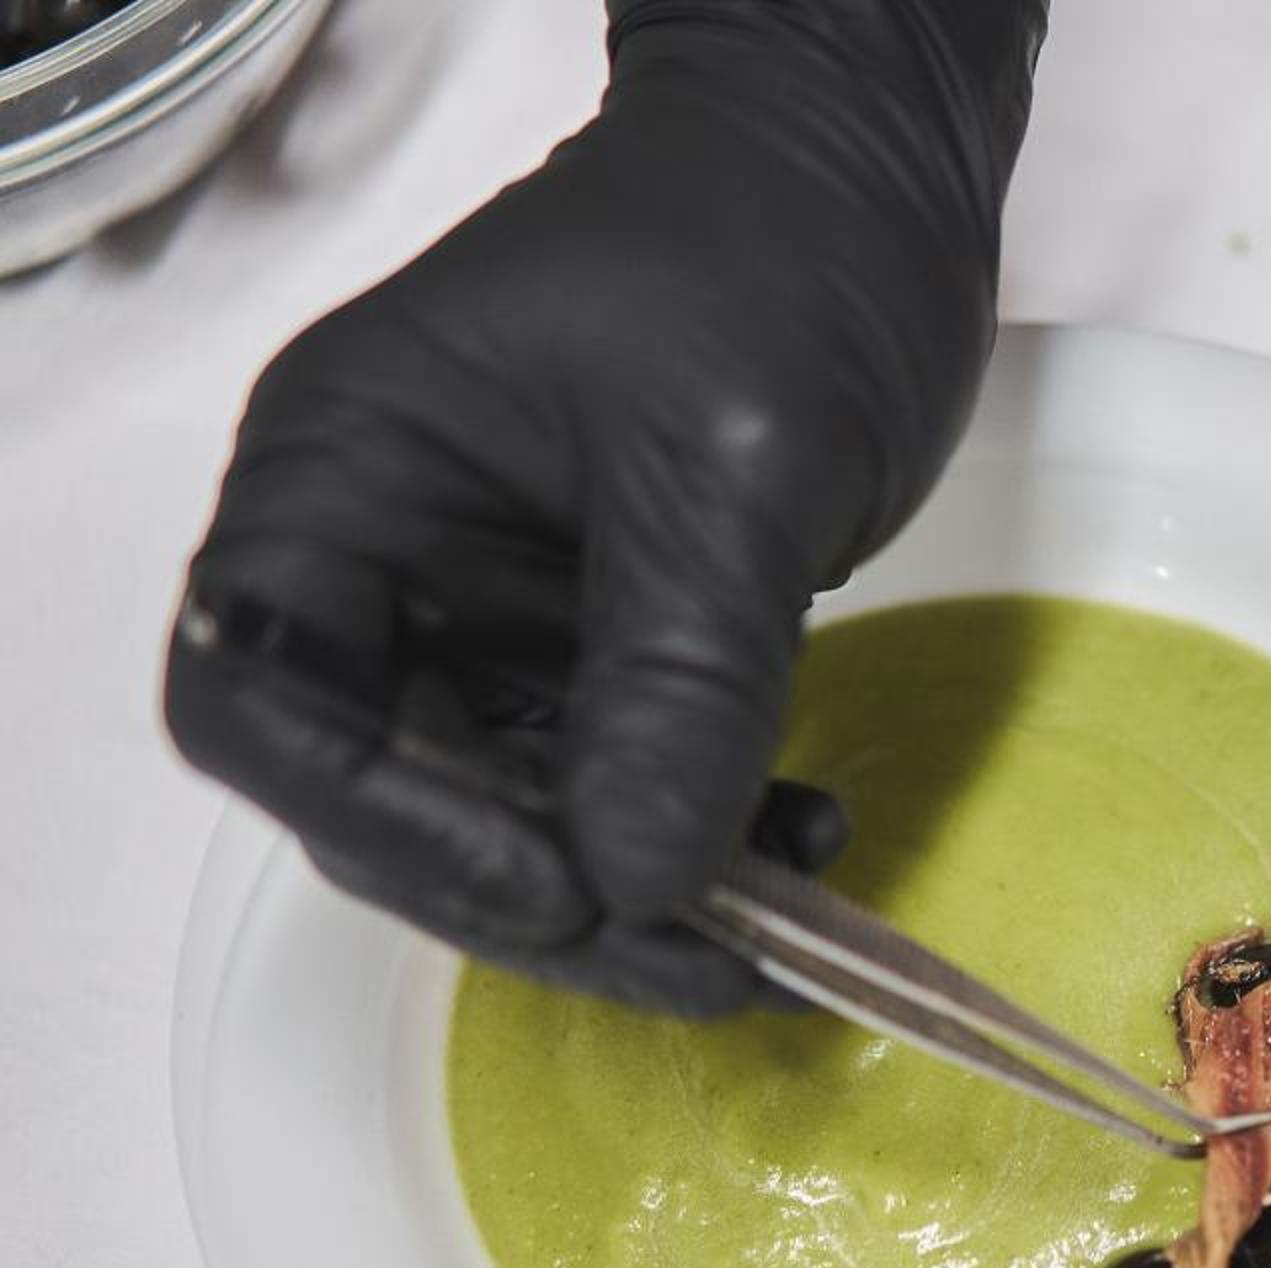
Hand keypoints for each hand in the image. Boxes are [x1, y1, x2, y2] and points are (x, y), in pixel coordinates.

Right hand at [165, 0, 1047, 1014]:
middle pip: (389, 801)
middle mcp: (393, 561)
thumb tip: (635, 876)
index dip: (382, 820)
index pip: (264, 698)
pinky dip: (700, 844)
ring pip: (512, 825)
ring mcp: (496, 617)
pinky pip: (617, 790)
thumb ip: (679, 678)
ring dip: (639, 894)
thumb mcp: (729, 461)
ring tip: (782, 913)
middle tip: (698, 951)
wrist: (869, 175)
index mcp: (346, 476)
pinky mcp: (603, 651)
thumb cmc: (771, 243)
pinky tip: (803, 841)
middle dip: (539, 897)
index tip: (548, 883)